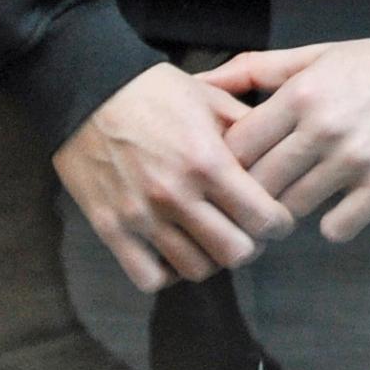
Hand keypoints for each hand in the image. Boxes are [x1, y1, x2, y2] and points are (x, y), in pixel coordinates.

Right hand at [51, 63, 296, 290]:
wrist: (89, 91)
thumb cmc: (155, 91)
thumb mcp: (212, 98)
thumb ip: (249, 129)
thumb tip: (281, 152)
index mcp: (207, 161)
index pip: (262, 218)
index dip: (278, 224)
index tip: (277, 219)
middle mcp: (176, 195)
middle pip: (234, 253)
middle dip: (250, 245)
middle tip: (246, 232)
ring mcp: (141, 216)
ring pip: (195, 269)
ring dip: (211, 259)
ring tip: (211, 241)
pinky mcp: (110, 228)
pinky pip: (148, 278)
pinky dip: (167, 273)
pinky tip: (173, 252)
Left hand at [196, 41, 369, 245]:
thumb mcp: (315, 57)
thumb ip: (255, 68)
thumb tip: (199, 80)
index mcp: (302, 94)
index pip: (237, 148)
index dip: (227, 165)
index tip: (233, 171)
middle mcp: (324, 128)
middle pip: (259, 185)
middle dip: (251, 197)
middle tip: (255, 201)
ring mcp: (356, 160)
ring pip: (293, 210)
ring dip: (289, 213)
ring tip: (294, 206)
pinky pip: (338, 228)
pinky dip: (333, 224)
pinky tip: (339, 208)